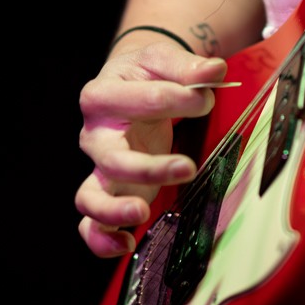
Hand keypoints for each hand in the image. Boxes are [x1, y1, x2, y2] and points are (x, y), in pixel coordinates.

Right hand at [75, 34, 227, 258]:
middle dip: (148, 168)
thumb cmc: (145, 74)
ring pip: (90, 197)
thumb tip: (214, 70)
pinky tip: (127, 245)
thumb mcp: (161, 59)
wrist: (129, 84)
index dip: (178, 100)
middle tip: (187, 167)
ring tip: (142, 214)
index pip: (139, 101)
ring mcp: (98, 168)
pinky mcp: (108, 191)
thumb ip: (186, 67)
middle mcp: (93, 136)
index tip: (207, 99)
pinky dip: (102, 239)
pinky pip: (90, 224)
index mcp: (102, 95)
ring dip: (114, 210)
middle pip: (111, 158)